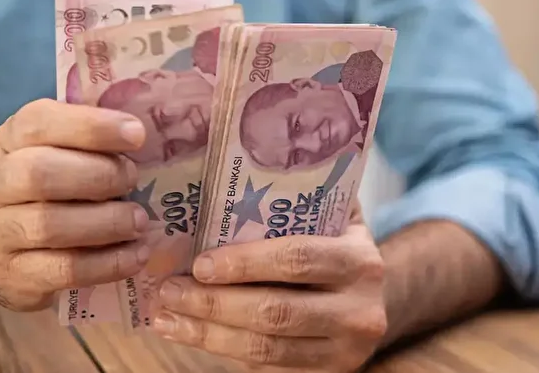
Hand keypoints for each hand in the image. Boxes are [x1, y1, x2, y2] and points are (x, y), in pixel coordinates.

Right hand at [0, 99, 151, 310]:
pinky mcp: (15, 275)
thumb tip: (142, 136)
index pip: (38, 122)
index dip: (91, 126)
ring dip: (106, 222)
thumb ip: (88, 142)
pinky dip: (107, 263)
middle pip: (37, 173)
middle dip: (98, 176)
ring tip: (139, 222)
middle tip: (134, 181)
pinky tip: (136, 256)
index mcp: (10, 141)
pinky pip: (63, 270)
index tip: (137, 135)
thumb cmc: (44, 192)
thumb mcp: (54, 155)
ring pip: (48, 225)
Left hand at [153, 221, 386, 372]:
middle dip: (213, 303)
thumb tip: (227, 184)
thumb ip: (300, 200)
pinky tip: (192, 335)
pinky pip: (266, 366)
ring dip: (208, 334)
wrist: (372, 302)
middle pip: (275, 312)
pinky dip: (223, 352)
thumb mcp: (334, 219)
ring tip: (166, 318)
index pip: (295, 260)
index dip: (244, 264)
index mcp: (359, 261)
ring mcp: (345, 351)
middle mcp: (359, 310)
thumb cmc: (338, 249)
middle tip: (169, 291)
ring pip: (264, 348)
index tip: (199, 264)